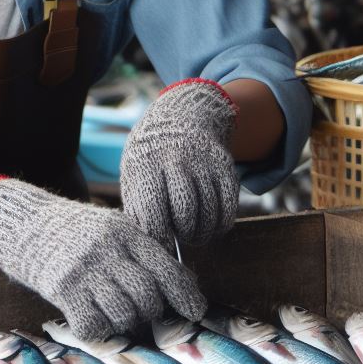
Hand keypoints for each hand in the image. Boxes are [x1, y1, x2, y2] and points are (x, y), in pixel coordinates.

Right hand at [0, 178, 205, 339]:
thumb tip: (186, 282)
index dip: (185, 293)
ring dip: (124, 321)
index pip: (165, 267)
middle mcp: (106, 250)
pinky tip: (91, 315)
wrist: (25, 224)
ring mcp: (84, 271)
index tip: (195, 311)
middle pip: (148, 298)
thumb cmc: (74, 230)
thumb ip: (143, 249)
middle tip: (139, 308)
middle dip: (150, 310)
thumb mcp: (111, 226)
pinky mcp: (63, 291)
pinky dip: (98, 329)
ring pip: (124, 316)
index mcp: (123, 231)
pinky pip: (95, 327)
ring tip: (112, 309)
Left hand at [121, 79, 238, 245]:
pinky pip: (229, 206)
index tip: (162, 247)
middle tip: (181, 236)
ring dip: (203, 233)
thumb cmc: (150, 156)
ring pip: (210, 213)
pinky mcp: (224, 165)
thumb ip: (137, 207)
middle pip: (186, 215)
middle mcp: (174, 160)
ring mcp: (201, 161)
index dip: (160, 238)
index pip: (153, 213)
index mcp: (145, 165)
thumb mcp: (133, 173)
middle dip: (184, 235)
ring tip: (194, 232)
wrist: (181, 117)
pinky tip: (211, 223)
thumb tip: (150, 244)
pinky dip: (221, 223)